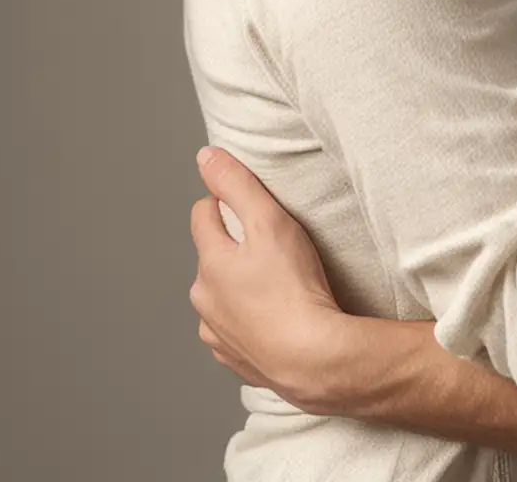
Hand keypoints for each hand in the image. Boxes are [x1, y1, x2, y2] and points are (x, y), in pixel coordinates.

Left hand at [188, 146, 352, 413]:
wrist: (313, 358)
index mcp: (210, 262)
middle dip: (235, 248)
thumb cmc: (295, 288)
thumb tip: (206, 156)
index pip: (203, 215)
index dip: (225, 202)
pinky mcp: (236, 359)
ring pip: (222, 296)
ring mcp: (217, 333)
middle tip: (275, 248)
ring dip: (242, 288)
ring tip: (280, 286)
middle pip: (213, 257)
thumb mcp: (270, 220)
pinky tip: (278, 318)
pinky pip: (236, 330)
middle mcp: (204, 298)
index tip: (253, 207)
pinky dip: (251, 321)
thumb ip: (237, 184)